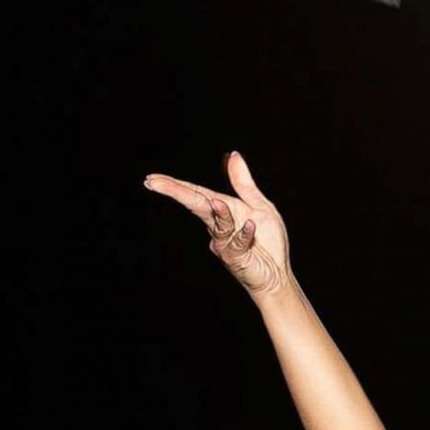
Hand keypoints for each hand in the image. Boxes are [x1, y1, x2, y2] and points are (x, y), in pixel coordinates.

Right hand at [145, 152, 294, 301]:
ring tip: (217, 202)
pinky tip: (250, 226)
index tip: (152, 179)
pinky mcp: (237, 258)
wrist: (277, 274)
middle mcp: (218, 227)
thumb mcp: (258, 205)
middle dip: (176, 193)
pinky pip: (238, 244)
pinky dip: (244, 234)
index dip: (175, 186)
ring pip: (218, 226)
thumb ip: (243, 183)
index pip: (196, 194)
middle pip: (196, 206)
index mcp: (223, 211)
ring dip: (219, 214)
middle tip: (153, 182)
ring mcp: (225, 244)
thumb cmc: (267, 242)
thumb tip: (234, 155)